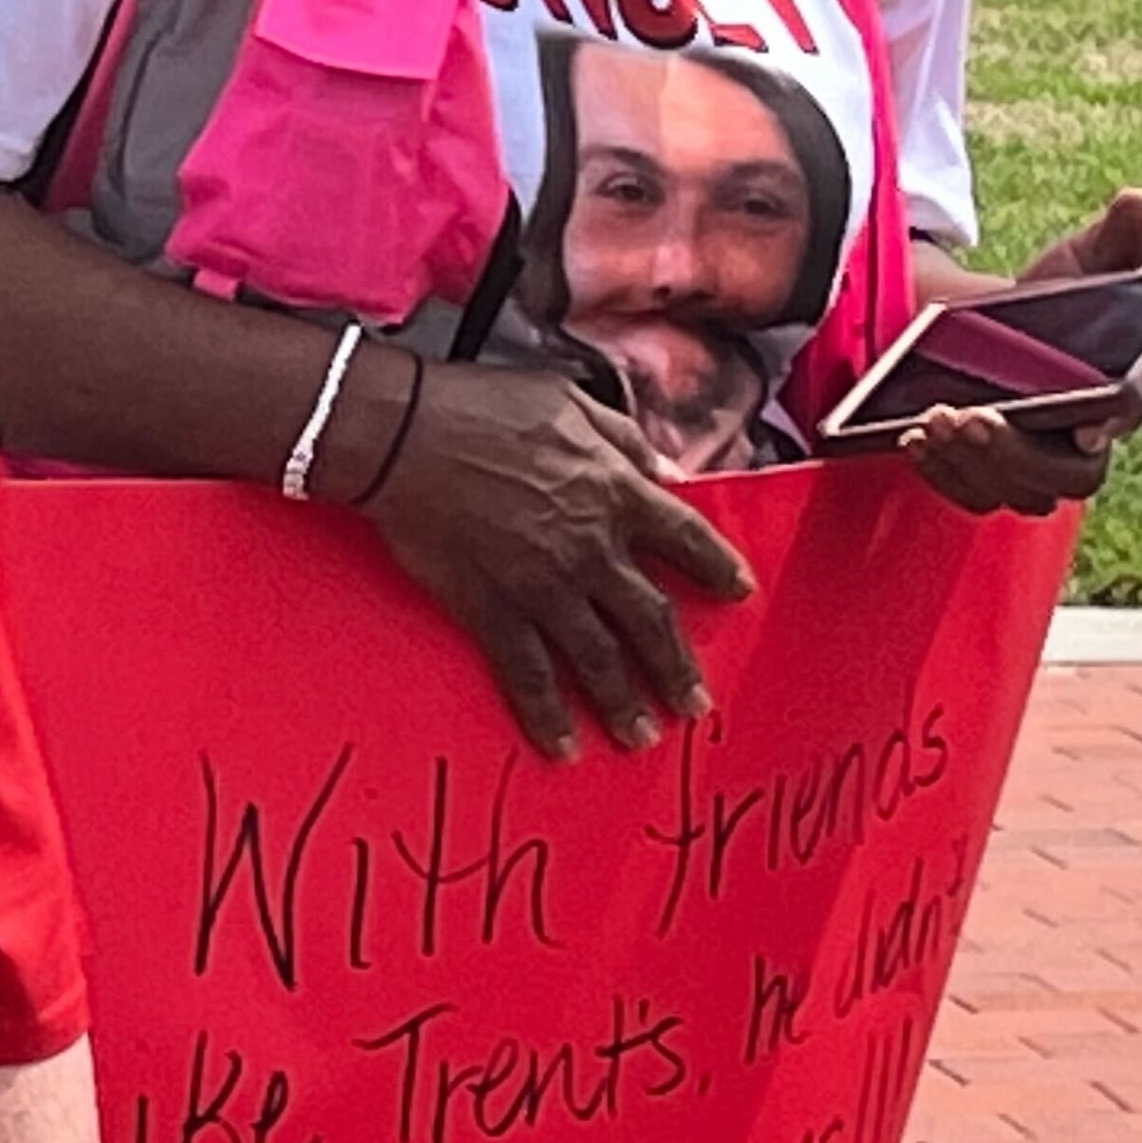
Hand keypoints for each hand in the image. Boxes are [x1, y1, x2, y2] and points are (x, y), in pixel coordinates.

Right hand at [361, 362, 755, 762]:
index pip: (686, 538)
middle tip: (694, 703)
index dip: (717, 567)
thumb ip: (624, 439)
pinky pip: (529, 673)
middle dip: (675, 667)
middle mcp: (590, 548)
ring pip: (599, 658)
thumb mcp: (566, 398)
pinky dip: (548, 714)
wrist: (403, 435)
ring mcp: (543, 586)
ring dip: (624, 703)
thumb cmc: (479, 406)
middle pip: (651, 619)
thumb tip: (669, 472)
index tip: (738, 591)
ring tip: (641, 736)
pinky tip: (563, 744)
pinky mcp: (493, 610)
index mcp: (613, 491)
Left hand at [908, 187, 1141, 515]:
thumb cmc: (1053, 297)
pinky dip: (942, 473)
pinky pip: (968, 491)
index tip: (1086, 427)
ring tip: (932, 421)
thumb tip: (1137, 200)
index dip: (1108, 427)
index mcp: (1118, 396)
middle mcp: (1079, 445)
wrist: (993, 325)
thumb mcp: (1081, 262)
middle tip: (972, 416)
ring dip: (971, 462)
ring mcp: (1029, 467)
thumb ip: (1117, 239)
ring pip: (1010, 491)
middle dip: (1017, 453)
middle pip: (1062, 478)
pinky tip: (913, 439)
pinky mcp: (984, 474)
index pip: (1121, 422)